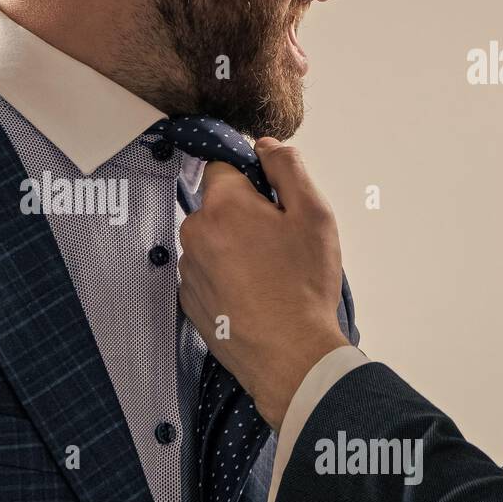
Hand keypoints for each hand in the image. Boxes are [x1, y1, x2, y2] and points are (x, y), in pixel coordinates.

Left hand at [178, 139, 349, 428]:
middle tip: (279, 244)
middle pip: (218, 206)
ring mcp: (188, 269)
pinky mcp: (189, 300)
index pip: (224, 166)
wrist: (290, 355)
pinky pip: (206, 273)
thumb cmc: (303, 286)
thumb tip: (264, 146)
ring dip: (233, 248)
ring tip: (268, 275)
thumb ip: (287, 168)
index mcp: (223, 205)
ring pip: (211, 241)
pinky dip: (225, 278)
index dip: (252, 180)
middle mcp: (195, 233)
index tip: (274, 203)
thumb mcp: (314, 214)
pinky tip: (254, 295)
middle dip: (244, 216)